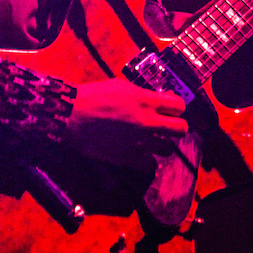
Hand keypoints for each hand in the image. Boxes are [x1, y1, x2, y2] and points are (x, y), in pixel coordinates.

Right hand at [66, 78, 186, 171]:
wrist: (72, 115)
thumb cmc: (94, 96)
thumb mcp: (121, 87)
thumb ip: (143, 95)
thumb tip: (159, 100)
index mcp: (145, 101)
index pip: (179, 106)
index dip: (176, 107)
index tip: (171, 108)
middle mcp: (146, 122)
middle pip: (181, 129)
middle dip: (177, 126)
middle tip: (168, 126)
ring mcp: (139, 142)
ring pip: (167, 149)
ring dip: (162, 144)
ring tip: (152, 140)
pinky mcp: (128, 157)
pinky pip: (150, 165)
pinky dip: (147, 160)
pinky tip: (140, 153)